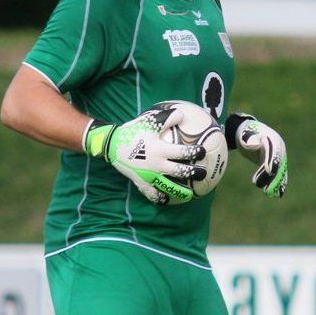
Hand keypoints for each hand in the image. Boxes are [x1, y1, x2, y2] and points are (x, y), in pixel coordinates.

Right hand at [83, 105, 206, 204]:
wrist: (112, 145)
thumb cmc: (133, 132)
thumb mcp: (149, 121)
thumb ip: (166, 118)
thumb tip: (182, 114)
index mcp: (161, 150)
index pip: (183, 152)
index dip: (195, 152)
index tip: (203, 152)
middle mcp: (157, 165)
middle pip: (180, 172)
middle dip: (193, 173)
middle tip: (203, 174)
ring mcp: (149, 176)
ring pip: (168, 186)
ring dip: (181, 192)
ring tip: (190, 195)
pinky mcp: (141, 182)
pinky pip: (151, 194)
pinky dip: (159, 198)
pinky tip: (165, 200)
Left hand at [226, 113, 287, 197]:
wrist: (247, 131)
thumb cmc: (245, 132)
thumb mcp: (245, 133)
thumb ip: (248, 138)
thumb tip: (253, 145)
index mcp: (273, 141)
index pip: (274, 155)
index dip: (271, 165)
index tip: (268, 173)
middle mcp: (279, 149)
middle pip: (279, 165)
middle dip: (274, 178)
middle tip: (267, 190)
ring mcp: (279, 156)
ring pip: (280, 171)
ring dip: (276, 183)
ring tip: (269, 193)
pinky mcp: (274, 162)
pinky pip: (278, 173)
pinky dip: (278, 182)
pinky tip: (277, 193)